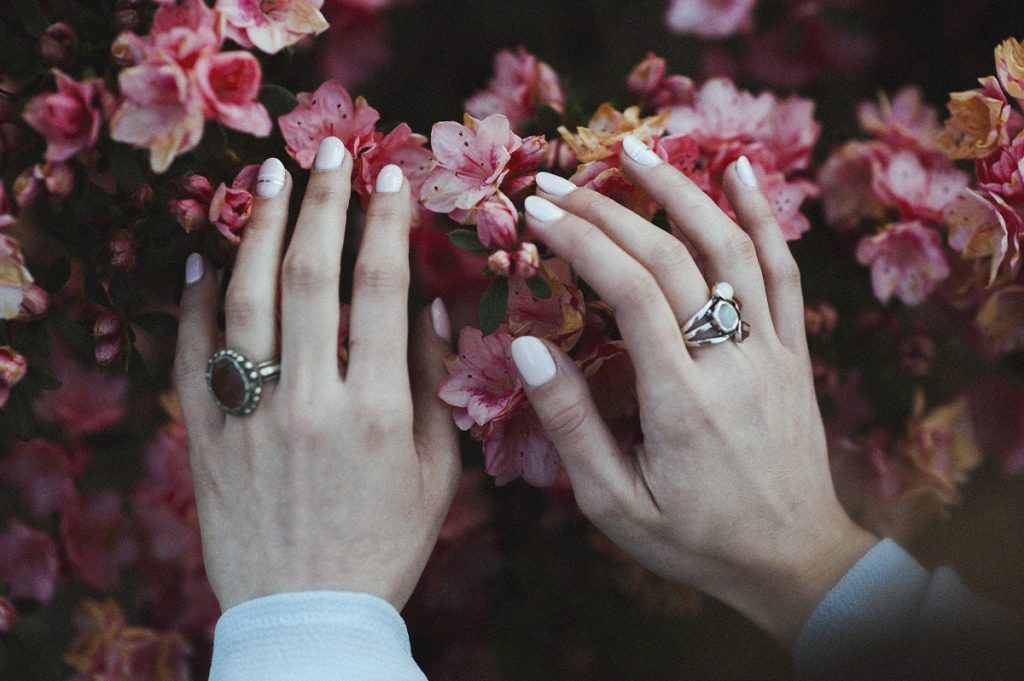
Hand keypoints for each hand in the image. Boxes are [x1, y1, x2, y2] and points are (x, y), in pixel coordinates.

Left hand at [173, 137, 460, 611]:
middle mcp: (309, 402)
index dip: (387, 222)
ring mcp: (249, 417)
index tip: (392, 176)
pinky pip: (191, 355)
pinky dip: (193, 300)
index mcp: (377, 410)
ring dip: (257, 229)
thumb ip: (432, 384)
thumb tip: (427, 304)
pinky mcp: (205, 437)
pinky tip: (204, 255)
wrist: (308, 613)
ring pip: (243, 301)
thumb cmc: (387, 543)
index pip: (381, 289)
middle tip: (328, 148)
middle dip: (321, 201)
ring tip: (266, 176)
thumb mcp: (436, 471)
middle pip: (308, 276)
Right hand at [516, 137, 877, 645]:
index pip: (630, 292)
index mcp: (681, 402)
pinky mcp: (795, 352)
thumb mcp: (616, 505)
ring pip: (731, 249)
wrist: (795, 562)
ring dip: (681, 191)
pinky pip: (784, 272)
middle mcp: (731, 363)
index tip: (538, 212)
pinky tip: (739, 172)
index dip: (581, 240)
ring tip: (635, 150)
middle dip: (608, 212)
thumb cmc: (697, 540)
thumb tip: (529, 350)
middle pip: (671, 259)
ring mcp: (772, 351)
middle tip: (557, 185)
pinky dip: (763, 216)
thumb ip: (571, 426)